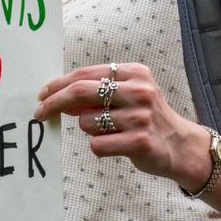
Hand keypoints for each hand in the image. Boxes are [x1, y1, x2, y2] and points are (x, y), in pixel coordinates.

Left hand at [35, 63, 212, 191]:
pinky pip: (97, 144)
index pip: (85, 74)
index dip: (58, 85)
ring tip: (111, 132)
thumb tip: (59, 96)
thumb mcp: (129, 94)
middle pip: (80, 92)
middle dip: (54, 103)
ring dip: (89, 130)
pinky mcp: (139, 142)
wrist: (181, 145)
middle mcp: (139, 91)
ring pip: (86, 122)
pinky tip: (117, 145)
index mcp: (135, 73)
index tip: (42, 95)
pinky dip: (99, 147)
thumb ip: (98, 92)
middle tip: (39, 113)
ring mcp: (140, 117)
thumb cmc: (147, 117)